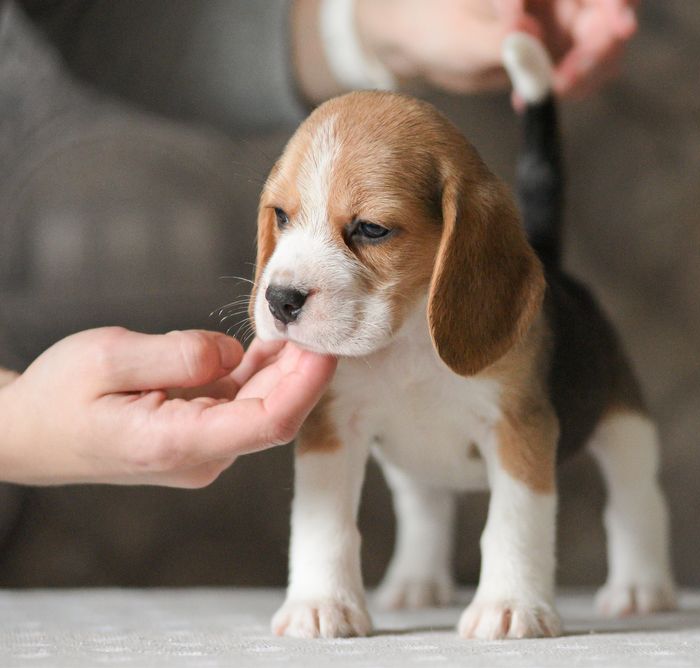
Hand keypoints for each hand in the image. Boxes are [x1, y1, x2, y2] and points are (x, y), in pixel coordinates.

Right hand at [0, 328, 335, 486]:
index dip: (307, 385)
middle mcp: (200, 455)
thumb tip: (231, 352)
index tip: (327, 346)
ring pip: (261, 406)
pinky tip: (274, 342)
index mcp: (178, 443)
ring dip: (285, 368)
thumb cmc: (57, 396)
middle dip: (305, 369)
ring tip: (304, 324)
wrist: (26, 433)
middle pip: (274, 412)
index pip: (269, 421)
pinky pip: (241, 402)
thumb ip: (176, 353)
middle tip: (325, 320)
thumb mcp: (106, 357)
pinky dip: (260, 372)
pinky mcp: (200, 433)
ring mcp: (203, 448)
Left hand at [354, 0, 636, 95]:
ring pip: (603, 48)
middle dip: (597, 51)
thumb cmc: (434, 26)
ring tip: (542, 93)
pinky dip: (567, 89)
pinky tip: (527, 98)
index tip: (618, 28)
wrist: (421, 46)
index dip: (616, 4)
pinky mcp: (561, 50)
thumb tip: (529, 34)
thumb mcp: (462, 35)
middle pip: (608, 16)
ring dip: (584, 77)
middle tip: (564, 83)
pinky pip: (584, 72)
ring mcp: (562, 20)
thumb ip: (499, 37)